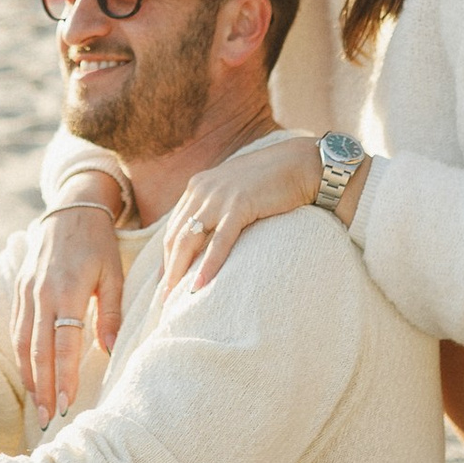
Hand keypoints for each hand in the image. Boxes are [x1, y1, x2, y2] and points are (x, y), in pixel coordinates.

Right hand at [12, 198, 127, 415]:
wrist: (72, 209)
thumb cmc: (99, 244)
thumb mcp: (114, 274)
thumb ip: (111, 313)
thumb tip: (110, 351)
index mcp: (66, 290)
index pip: (63, 344)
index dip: (64, 376)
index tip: (68, 404)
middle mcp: (41, 293)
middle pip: (38, 351)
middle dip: (43, 388)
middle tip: (48, 418)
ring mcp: (26, 291)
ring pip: (22, 343)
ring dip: (29, 376)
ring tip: (38, 405)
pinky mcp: (19, 289)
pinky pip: (17, 329)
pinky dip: (22, 355)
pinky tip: (30, 374)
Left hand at [161, 134, 324, 293]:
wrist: (301, 164)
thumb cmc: (272, 181)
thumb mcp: (234, 191)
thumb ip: (216, 207)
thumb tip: (207, 237)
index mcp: (197, 186)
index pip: (174, 227)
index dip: (166, 257)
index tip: (163, 281)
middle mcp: (202, 190)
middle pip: (176, 236)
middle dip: (168, 269)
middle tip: (162, 298)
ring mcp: (220, 196)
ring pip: (190, 239)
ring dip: (179, 271)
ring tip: (174, 297)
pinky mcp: (240, 204)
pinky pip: (220, 241)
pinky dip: (209, 265)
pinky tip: (201, 284)